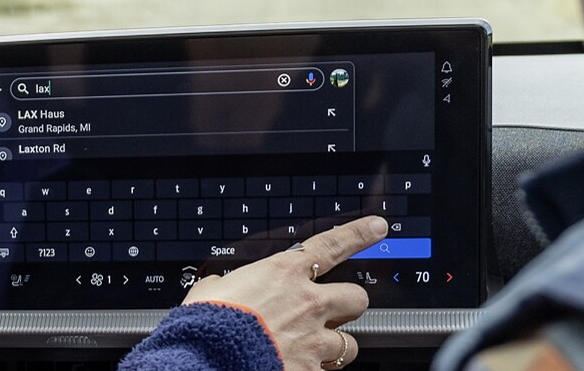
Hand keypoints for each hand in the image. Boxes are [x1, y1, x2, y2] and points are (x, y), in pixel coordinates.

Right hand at [183, 216, 388, 370]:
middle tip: (333, 313)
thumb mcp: (209, 292)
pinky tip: (295, 370)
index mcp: (283, 274)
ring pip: (350, 344)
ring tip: (313, 352)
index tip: (378, 227)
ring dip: (334, 348)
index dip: (359, 234)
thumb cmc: (207, 325)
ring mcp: (313, 341)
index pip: (332, 245)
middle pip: (356, 298)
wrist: (206, 360)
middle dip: (348, 306)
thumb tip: (216, 287)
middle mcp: (307, 304)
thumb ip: (225, 287)